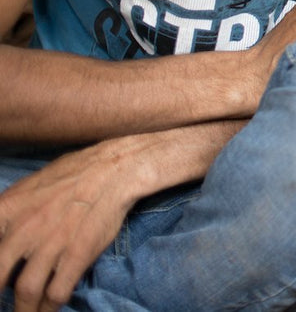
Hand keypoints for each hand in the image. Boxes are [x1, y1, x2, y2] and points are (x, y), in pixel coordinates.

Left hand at [0, 142, 138, 311]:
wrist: (114, 169)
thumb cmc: (72, 174)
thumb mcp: (27, 187)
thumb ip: (7, 215)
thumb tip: (0, 235)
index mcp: (6, 209)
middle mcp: (23, 229)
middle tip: (2, 305)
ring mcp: (51, 243)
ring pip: (26, 291)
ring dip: (24, 309)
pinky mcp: (77, 254)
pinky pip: (57, 292)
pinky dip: (49, 306)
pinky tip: (48, 308)